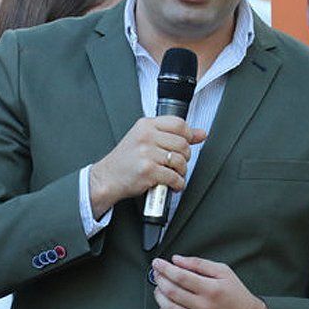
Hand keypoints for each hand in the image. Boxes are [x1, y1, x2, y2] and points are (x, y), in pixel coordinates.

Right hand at [89, 116, 206, 216]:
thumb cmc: (126, 159)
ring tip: (175, 175)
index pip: (178, 123)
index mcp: (146, 125)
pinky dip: (177, 184)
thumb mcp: (146, 139)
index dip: (188, 135)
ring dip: (182, 172)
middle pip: (182, 143)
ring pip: (180, 161)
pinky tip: (172, 184)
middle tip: (177, 163)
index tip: (187, 144)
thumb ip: (172, 134)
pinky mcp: (148, 171)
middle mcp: (146, 136)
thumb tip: (201, 133)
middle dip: (185, 157)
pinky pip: (174, 177)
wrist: (107, 177)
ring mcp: (146, 153)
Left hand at [152, 255, 268, 308]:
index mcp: (210, 289)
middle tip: (157, 271)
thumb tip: (178, 260)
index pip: (180, 276)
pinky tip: (164, 304)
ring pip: (168, 307)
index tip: (158, 262)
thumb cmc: (236, 294)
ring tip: (159, 285)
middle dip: (159, 279)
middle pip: (171, 291)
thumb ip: (199, 263)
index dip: (165, 268)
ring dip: (159, 294)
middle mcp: (202, 305)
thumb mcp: (223, 271)